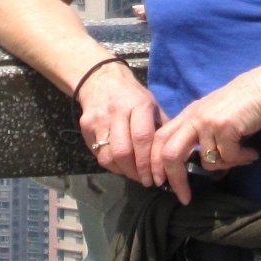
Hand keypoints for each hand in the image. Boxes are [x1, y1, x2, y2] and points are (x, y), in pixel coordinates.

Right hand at [76, 57, 166, 188]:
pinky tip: (122, 167)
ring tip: (135, 176)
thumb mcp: (152, 104)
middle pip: (124, 151)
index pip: (143, 137)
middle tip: (146, 180)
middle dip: (136, 171)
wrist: (101, 79)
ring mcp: (98, 120)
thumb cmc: (132, 95)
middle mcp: (117, 112)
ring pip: (108, 156)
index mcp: (138, 104)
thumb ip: (162, 126)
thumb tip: (175, 151)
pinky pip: (98, 154)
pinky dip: (111, 165)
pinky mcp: (85, 128)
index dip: (148, 161)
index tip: (156, 177)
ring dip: (123, 172)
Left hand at [148, 61, 260, 203]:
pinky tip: (251, 152)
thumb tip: (195, 162)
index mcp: (189, 114)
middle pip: (170, 154)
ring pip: (207, 162)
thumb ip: (200, 132)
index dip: (156, 164)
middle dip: (175, 180)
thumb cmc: (244, 101)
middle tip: (184, 196)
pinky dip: (241, 159)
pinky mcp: (224, 127)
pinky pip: (228, 157)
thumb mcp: (214, 113)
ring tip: (242, 157)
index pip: (160, 140)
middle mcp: (194, 117)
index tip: (161, 183)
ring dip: (226, 166)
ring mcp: (208, 122)